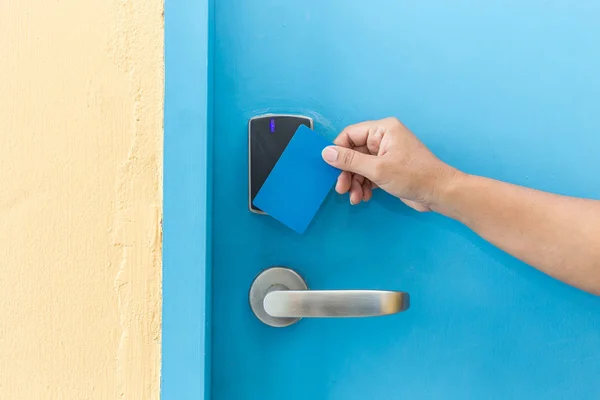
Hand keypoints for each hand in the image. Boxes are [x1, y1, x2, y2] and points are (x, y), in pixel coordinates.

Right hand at [321, 117, 458, 210]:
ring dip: (354, 182)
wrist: (439, 193)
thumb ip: (350, 161)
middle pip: (353, 152)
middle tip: (341, 188)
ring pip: (360, 166)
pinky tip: (364, 197)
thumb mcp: (377, 169)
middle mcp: (384, 139)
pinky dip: (364, 186)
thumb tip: (326, 153)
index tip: (331, 168)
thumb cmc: (415, 176)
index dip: (338, 151)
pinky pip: (368, 174)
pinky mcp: (389, 168)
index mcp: (383, 130)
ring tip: (355, 197)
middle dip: (347, 172)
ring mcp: (387, 154)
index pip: (350, 134)